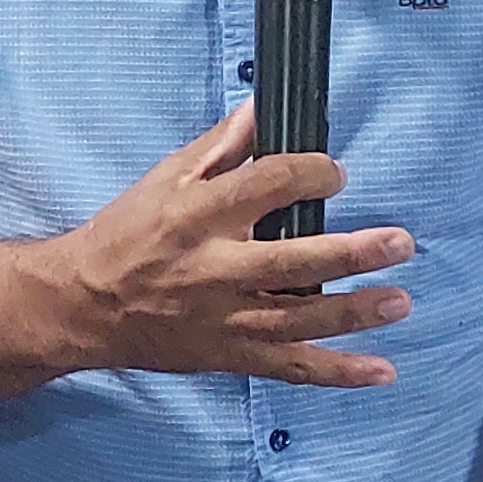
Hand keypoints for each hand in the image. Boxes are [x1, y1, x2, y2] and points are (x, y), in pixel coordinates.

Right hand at [42, 107, 415, 387]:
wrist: (82, 307)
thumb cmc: (125, 235)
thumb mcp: (164, 179)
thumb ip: (221, 147)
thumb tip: (263, 108)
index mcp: (195, 217)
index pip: (264, 187)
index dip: (309, 175)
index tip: (335, 174)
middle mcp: (211, 270)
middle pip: (292, 261)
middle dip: (351, 253)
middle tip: (399, 242)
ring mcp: (222, 319)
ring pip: (299, 320)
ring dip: (354, 313)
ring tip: (400, 300)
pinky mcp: (228, 355)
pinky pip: (290, 367)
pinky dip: (337, 373)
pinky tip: (380, 370)